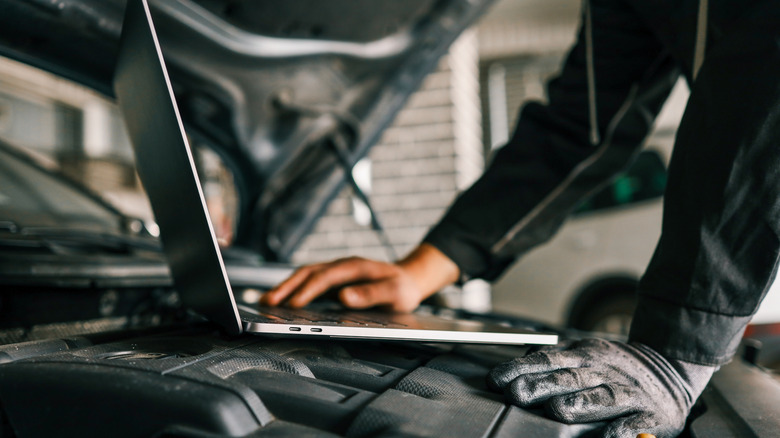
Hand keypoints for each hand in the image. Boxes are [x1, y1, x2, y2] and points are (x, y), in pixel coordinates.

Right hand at [260, 244, 459, 311]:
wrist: (410, 279)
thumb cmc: (402, 288)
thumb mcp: (394, 293)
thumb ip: (370, 294)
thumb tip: (344, 297)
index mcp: (355, 267)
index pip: (325, 277)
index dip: (307, 291)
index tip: (292, 305)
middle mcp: (342, 266)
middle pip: (308, 273)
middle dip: (286, 287)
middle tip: (267, 303)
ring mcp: (336, 272)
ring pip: (305, 276)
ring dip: (285, 288)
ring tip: (266, 303)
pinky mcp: (334, 280)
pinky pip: (309, 283)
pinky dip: (293, 291)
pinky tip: (282, 302)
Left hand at [487, 339, 714, 437]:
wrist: (669, 369)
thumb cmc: (614, 369)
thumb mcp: (584, 356)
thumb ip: (553, 362)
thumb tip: (514, 370)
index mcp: (584, 357)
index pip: (546, 360)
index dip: (520, 369)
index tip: (496, 380)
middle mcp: (604, 372)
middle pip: (569, 377)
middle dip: (541, 385)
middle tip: (517, 393)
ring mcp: (629, 392)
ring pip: (603, 396)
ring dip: (580, 403)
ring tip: (558, 410)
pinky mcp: (652, 415)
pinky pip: (637, 424)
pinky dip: (624, 431)